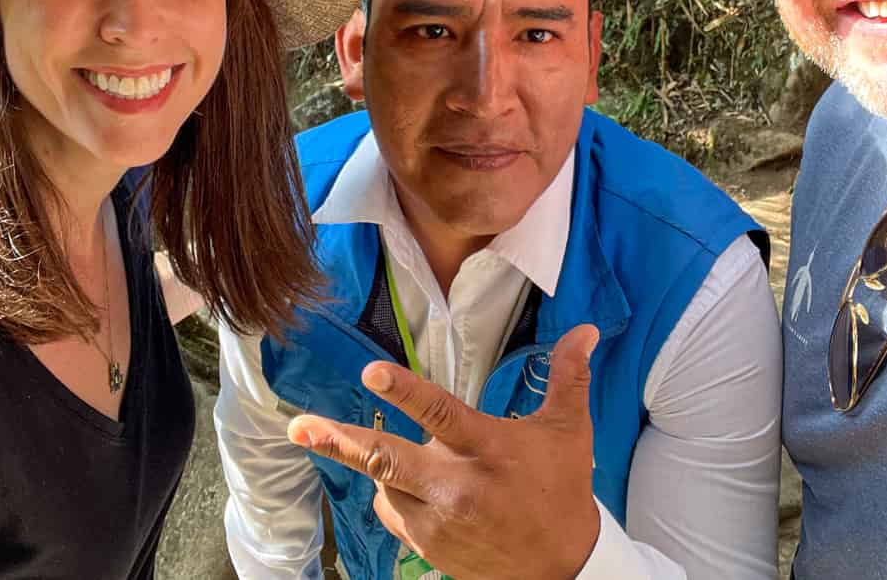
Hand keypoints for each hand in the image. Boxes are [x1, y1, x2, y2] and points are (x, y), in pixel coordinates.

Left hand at [288, 323, 601, 579]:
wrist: (561, 571)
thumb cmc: (563, 491)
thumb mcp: (570, 432)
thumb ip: (568, 377)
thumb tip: (586, 330)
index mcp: (487, 448)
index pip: (439, 413)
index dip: (403, 391)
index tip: (370, 371)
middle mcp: (455, 485)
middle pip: (386, 459)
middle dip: (339, 441)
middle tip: (300, 425)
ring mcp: (437, 519)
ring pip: (383, 483)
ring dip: (376, 464)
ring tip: (367, 445)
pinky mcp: (427, 546)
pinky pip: (391, 512)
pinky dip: (391, 494)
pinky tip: (406, 485)